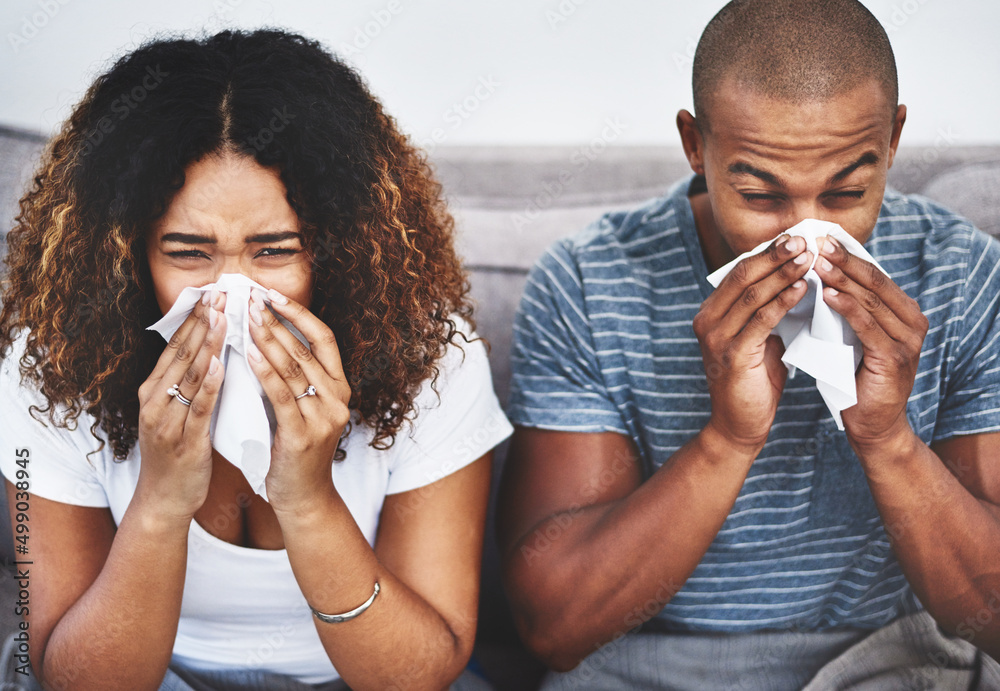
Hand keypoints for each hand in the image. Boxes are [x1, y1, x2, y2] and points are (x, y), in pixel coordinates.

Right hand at [136, 289, 226, 522]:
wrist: (164, 500)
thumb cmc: (178, 453)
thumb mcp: (178, 411)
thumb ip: (191, 382)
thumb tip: (212, 347)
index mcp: (153, 389)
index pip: (174, 345)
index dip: (194, 317)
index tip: (212, 292)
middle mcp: (154, 400)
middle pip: (180, 353)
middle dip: (202, 321)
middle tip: (220, 293)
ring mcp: (166, 421)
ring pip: (189, 375)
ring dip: (207, 344)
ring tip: (223, 317)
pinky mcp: (183, 441)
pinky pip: (198, 407)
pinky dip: (210, 384)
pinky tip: (222, 364)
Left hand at [245, 288, 351, 513]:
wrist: (303, 497)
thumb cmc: (296, 450)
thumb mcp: (303, 408)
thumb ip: (294, 378)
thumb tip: (264, 337)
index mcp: (340, 388)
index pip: (324, 339)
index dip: (299, 313)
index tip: (273, 294)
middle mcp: (338, 399)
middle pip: (307, 349)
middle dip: (277, 321)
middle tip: (252, 299)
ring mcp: (323, 418)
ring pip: (294, 369)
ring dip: (268, 340)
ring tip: (246, 319)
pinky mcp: (303, 436)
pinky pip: (281, 396)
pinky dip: (264, 372)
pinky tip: (248, 355)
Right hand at [693, 235, 812, 449]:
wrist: (739, 425)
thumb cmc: (753, 382)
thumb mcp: (758, 339)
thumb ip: (766, 312)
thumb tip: (796, 279)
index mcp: (710, 314)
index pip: (738, 272)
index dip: (766, 253)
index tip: (794, 237)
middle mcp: (707, 322)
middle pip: (742, 276)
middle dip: (774, 255)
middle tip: (802, 238)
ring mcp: (716, 339)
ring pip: (752, 294)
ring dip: (783, 273)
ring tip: (808, 257)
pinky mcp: (731, 356)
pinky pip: (761, 320)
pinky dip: (783, 301)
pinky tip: (803, 288)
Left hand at [814, 235, 927, 448]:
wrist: (872, 425)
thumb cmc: (856, 378)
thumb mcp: (853, 336)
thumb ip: (848, 309)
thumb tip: (821, 274)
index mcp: (904, 313)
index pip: (874, 275)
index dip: (849, 255)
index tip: (821, 237)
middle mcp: (912, 322)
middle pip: (874, 282)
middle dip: (844, 260)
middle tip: (816, 242)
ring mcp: (907, 341)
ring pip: (870, 301)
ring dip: (841, 279)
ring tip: (816, 262)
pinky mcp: (894, 359)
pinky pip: (867, 326)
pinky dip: (846, 308)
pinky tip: (827, 294)